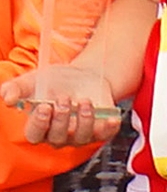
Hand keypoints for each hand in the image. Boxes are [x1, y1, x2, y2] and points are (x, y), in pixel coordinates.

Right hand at [1, 68, 120, 145]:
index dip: (39, 124)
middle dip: (60, 119)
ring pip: (80, 137)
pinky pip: (104, 134)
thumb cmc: (58, 80)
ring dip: (83, 121)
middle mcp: (60, 134)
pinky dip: (108, 127)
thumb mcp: (36, 79)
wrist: (85, 74)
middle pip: (57, 137)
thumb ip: (18, 87)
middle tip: (64, 98)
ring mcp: (80, 133)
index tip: (44, 107)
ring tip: (84, 101)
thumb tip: (6, 97)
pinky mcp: (100, 128)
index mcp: (41, 126)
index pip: (35, 134)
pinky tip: (111, 117)